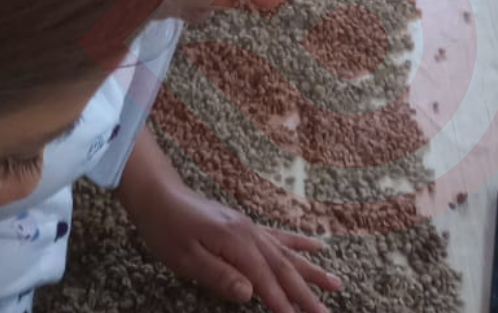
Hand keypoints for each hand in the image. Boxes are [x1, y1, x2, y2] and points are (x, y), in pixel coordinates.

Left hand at [139, 185, 342, 312]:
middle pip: (283, 269)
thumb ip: (219, 275)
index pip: (265, 281)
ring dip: (312, 272)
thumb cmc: (167, 229)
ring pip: (287, 255)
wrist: (160, 195)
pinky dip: (299, 245)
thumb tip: (250, 294)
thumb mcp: (185, 258)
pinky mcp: (247, 227)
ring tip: (337, 284)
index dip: (282, 304)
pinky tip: (318, 248)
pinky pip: (280, 237)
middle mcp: (250, 234)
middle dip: (306, 294)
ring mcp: (251, 228)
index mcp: (236, 243)